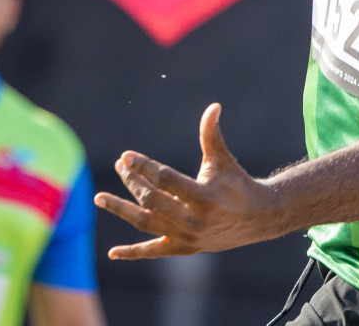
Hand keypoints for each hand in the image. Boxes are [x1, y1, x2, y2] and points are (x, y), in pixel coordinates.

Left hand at [93, 103, 280, 258]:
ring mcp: (187, 237)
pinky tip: (112, 252)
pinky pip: (154, 252)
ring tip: (99, 197)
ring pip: (147, 224)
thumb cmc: (237, 184)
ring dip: (122, 210)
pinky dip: (133, 253)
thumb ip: (212, 135)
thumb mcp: (223, 160)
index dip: (144, 167)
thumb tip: (213, 106)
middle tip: (119, 166)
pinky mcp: (185, 248)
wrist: (259, 220)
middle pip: (152, 201)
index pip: (165, 180)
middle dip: (133, 182)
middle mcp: (194, 220)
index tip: (126, 156)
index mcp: (204, 196)